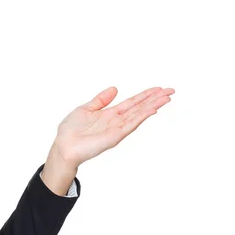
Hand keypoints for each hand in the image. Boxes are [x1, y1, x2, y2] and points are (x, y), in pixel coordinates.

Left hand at [53, 86, 174, 167]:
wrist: (64, 146)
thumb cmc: (71, 131)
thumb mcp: (86, 109)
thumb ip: (101, 100)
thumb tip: (115, 88)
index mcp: (110, 114)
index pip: (132, 103)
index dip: (145, 95)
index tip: (159, 88)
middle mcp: (116, 121)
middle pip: (140, 107)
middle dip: (155, 99)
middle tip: (171, 90)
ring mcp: (117, 129)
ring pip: (139, 115)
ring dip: (153, 106)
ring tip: (167, 98)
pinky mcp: (115, 136)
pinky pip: (131, 124)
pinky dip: (142, 116)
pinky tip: (152, 110)